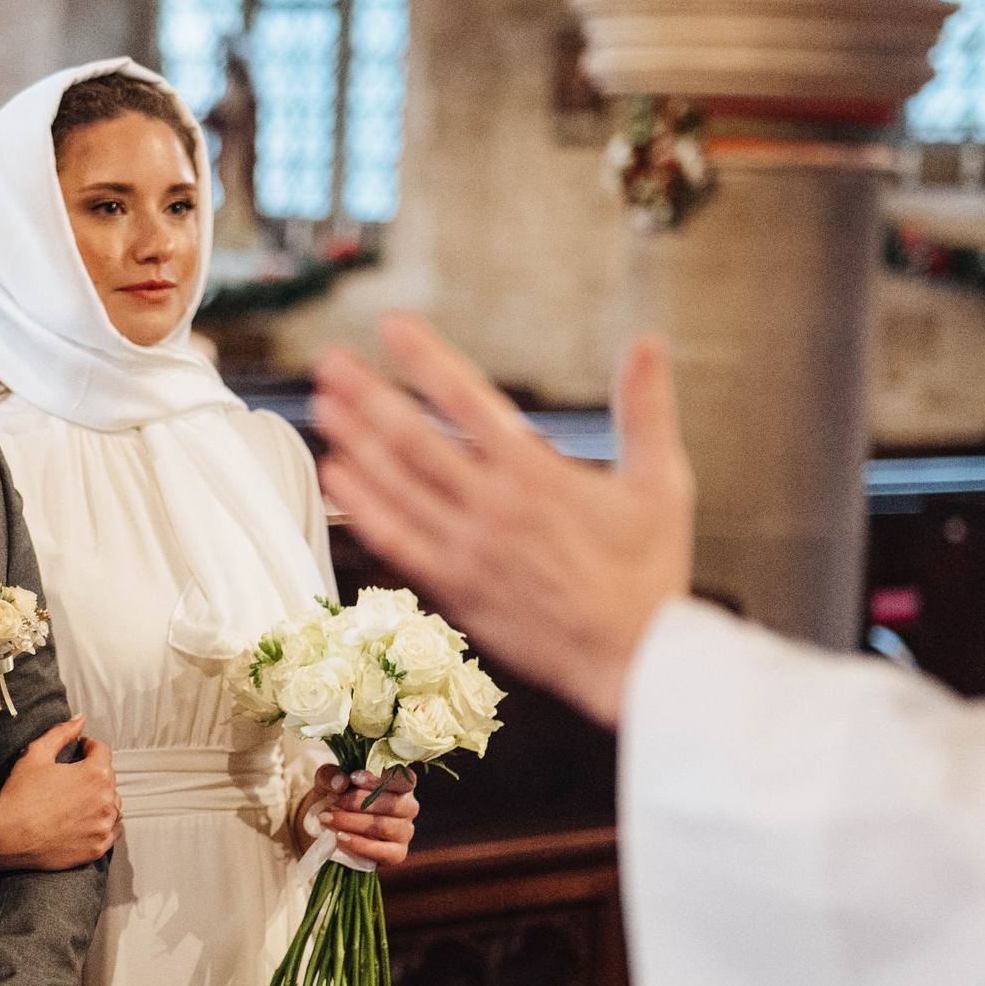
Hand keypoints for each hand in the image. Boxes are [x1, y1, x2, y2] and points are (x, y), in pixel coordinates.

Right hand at [0, 715, 119, 870]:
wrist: (6, 838)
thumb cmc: (19, 796)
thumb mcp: (35, 755)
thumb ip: (61, 733)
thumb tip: (80, 719)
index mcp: (95, 774)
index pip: (103, 751)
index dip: (88, 747)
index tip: (78, 751)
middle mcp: (106, 800)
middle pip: (109, 779)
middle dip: (93, 773)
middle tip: (71, 778)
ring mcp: (103, 826)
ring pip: (113, 805)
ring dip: (100, 798)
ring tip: (76, 800)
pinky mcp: (98, 847)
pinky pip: (111, 830)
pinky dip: (102, 823)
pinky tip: (83, 820)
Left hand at [302, 765, 417, 867]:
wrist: (326, 826)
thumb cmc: (334, 796)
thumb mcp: (328, 780)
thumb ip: (331, 775)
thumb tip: (341, 782)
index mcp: (400, 783)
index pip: (403, 778)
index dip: (380, 779)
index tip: (353, 778)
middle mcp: (408, 806)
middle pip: (393, 804)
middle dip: (358, 802)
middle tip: (333, 802)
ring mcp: (405, 831)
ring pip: (385, 826)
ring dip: (353, 822)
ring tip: (328, 819)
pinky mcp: (397, 853)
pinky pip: (384, 851)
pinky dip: (359, 844)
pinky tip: (340, 837)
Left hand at [313, 316, 693, 728]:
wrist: (633, 658)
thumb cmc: (648, 575)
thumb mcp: (662, 482)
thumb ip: (646, 408)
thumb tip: (647, 343)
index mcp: (539, 475)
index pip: (470, 400)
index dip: (426, 358)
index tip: (393, 327)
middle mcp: (494, 508)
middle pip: (415, 439)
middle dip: (368, 395)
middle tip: (332, 363)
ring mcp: (468, 549)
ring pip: (397, 486)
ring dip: (355, 442)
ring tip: (322, 407)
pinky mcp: (454, 587)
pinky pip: (397, 541)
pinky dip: (364, 506)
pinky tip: (337, 478)